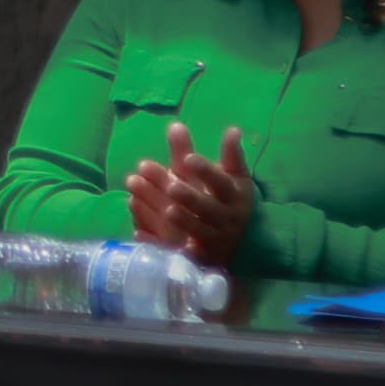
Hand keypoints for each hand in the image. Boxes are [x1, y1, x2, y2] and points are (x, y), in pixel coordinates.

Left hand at [127, 121, 256, 263]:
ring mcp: (213, 240)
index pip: (221, 183)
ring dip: (179, 220)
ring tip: (164, 208)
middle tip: (170, 186)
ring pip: (195, 230)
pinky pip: (179, 252)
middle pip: (207, 208)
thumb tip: (233, 129)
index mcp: (234, 197)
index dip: (206, 171)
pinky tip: (140, 231)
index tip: (188, 158)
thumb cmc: (234, 203)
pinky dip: (159, 243)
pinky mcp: (199, 257)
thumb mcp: (235, 179)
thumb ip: (230, 156)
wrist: (244, 244)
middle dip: (189, 197)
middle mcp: (226, 219)